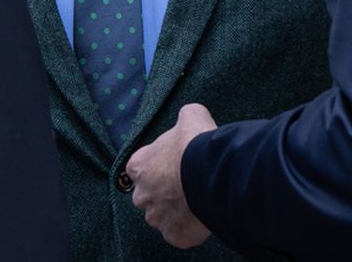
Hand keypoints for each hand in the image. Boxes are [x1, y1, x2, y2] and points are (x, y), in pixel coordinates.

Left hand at [127, 103, 216, 248]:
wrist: (212, 173)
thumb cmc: (196, 144)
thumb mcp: (191, 116)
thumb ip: (184, 118)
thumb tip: (189, 116)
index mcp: (138, 167)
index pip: (140, 168)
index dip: (158, 165)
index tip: (174, 163)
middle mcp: (142, 195)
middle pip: (149, 195)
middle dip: (164, 191)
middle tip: (186, 183)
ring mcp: (157, 218)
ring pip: (163, 216)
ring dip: (176, 210)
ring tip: (197, 199)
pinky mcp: (174, 235)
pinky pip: (180, 233)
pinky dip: (189, 227)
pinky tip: (201, 214)